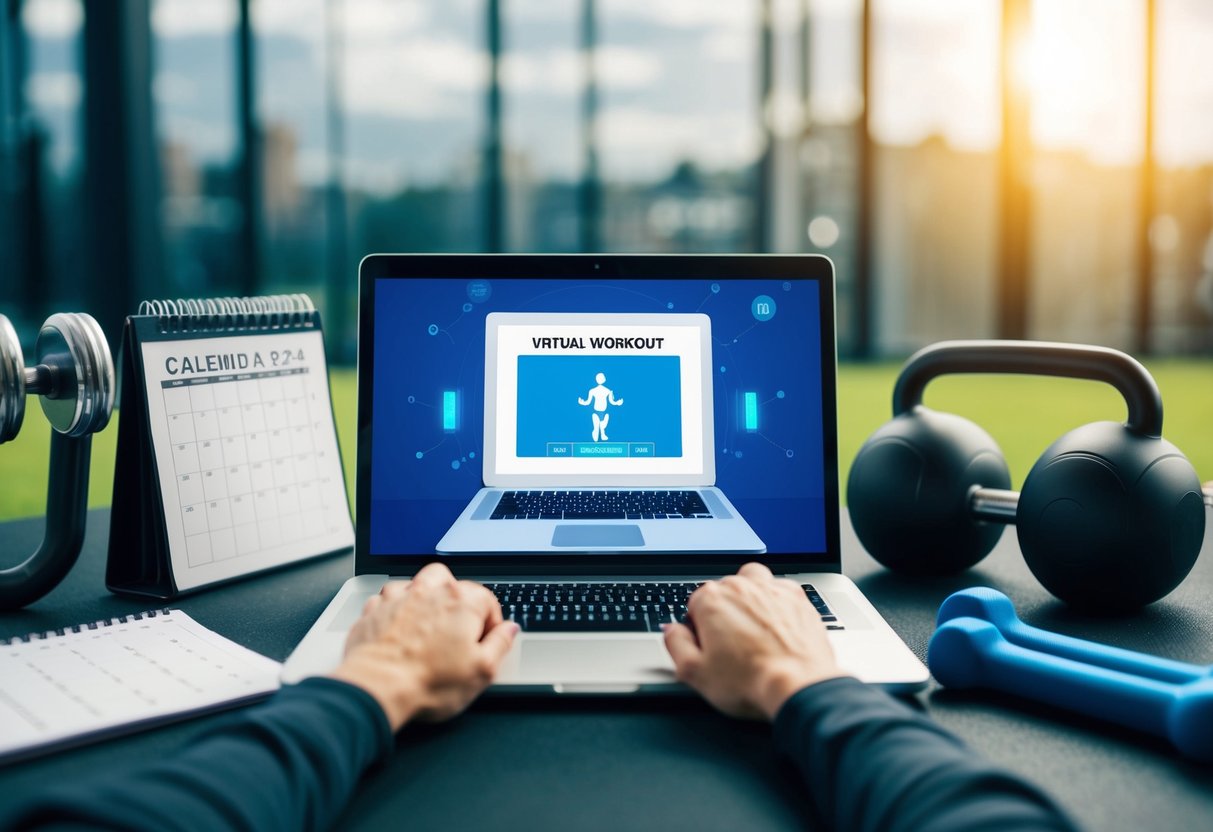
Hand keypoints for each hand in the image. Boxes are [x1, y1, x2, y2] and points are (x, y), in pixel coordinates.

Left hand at [329, 563, 518, 730]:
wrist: (377, 688)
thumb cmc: (428, 682)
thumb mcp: (482, 671)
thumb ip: (500, 644)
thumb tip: (509, 630)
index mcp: (462, 602)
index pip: (487, 600)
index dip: (490, 623)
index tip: (485, 641)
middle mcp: (430, 592)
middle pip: (451, 581)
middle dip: (457, 599)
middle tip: (457, 627)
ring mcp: (400, 598)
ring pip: (418, 583)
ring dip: (425, 595)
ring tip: (429, 621)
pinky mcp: (375, 611)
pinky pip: (388, 599)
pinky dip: (395, 608)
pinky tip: (399, 626)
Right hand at [663, 563, 847, 720]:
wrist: (798, 686)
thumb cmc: (749, 682)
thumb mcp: (695, 673)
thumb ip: (675, 645)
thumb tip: (671, 630)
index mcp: (712, 600)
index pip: (694, 604)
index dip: (698, 628)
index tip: (708, 646)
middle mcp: (741, 587)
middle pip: (724, 591)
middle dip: (724, 612)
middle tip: (730, 643)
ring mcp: (771, 589)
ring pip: (752, 580)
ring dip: (749, 595)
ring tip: (752, 625)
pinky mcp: (797, 598)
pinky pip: (781, 589)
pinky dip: (776, 602)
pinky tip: (777, 625)